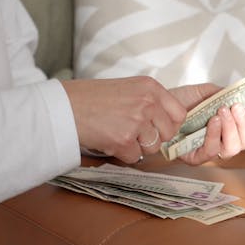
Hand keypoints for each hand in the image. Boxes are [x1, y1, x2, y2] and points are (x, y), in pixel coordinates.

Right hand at [62, 77, 185, 162]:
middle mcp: (147, 102)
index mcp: (151, 87)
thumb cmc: (92, 98)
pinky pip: (134, 157)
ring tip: (117, 132)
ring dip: (136, 146)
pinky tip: (108, 139)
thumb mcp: (128, 89)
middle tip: (133, 131)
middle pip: (168, 133)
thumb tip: (168, 122)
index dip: (169, 124)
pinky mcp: (123, 140)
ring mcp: (136, 121)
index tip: (158, 127)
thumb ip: (150, 102)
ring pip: (152, 148)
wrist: (64, 106)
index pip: (179, 113)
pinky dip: (121, 153)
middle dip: (153, 138)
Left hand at [169, 84, 244, 164]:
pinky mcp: (194, 157)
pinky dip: (214, 135)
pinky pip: (210, 152)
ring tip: (222, 111)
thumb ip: (225, 94)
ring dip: (231, 128)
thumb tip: (243, 95)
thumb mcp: (207, 92)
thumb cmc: (180, 101)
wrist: (158, 104)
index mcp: (230, 126)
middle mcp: (223, 141)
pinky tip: (212, 121)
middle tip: (237, 107)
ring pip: (232, 150)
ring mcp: (209, 150)